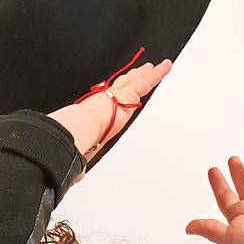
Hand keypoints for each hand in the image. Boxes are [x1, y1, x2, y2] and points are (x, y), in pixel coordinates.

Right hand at [49, 57, 173, 180]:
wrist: (80, 127)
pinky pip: (148, 81)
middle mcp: (107, 99)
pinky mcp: (130, 94)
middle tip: (139, 71)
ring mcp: (119, 95)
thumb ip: (82, 163)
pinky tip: (166, 66)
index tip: (113, 90)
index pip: (106, 98)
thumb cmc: (77, 136)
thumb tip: (78, 176)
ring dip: (145, 73)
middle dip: (130, 77)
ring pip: (136, 80)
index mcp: (95, 110)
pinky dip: (158, 73)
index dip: (111, 93)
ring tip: (152, 67)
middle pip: (122, 85)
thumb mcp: (81, 150)